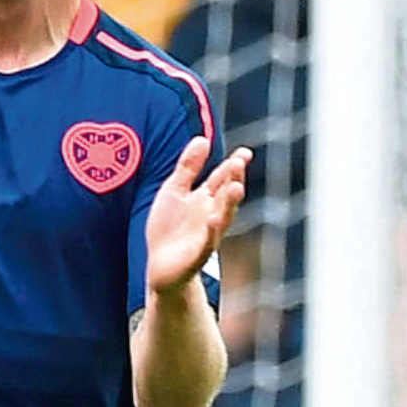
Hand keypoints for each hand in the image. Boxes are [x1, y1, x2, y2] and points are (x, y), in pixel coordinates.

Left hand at [146, 137, 252, 296]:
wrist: (162, 267)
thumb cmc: (169, 227)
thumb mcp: (174, 191)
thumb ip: (188, 167)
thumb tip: (202, 138)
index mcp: (206, 198)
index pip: (222, 179)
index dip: (233, 166)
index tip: (244, 152)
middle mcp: (211, 214)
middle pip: (226, 195)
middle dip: (233, 180)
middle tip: (238, 163)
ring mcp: (207, 234)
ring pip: (222, 217)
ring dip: (230, 203)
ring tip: (237, 188)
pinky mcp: (198, 254)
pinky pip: (207, 243)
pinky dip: (211, 232)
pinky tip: (213, 220)